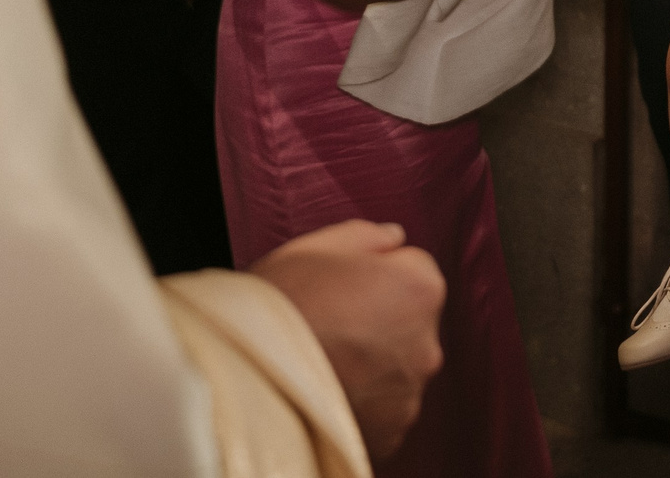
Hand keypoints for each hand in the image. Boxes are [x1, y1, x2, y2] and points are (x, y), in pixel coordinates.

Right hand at [248, 220, 445, 459]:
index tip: (344, 286)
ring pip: (396, 369)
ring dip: (372, 365)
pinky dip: (361, 403)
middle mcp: (428, 343)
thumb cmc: (277, 306)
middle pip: (410, 323)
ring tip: (322, 362)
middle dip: (381, 320)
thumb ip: (367, 236)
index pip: (414, 270)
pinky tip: (325, 391)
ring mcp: (409, 393)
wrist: (241, 379)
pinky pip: (382, 410)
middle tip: (329, 324)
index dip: (376, 274)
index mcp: (420, 287)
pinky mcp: (389, 433)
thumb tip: (394, 238)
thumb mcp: (316, 247)